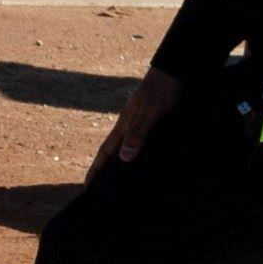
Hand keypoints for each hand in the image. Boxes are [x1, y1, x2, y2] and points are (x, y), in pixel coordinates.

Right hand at [91, 67, 182, 181]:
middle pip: (115, 153)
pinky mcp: (156, 123)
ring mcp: (142, 124)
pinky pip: (147, 145)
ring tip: (126, 184)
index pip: (105, 152)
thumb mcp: (150, 111)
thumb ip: (137, 133)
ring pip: (131, 149)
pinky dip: (144, 156)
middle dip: (107, 171)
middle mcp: (130, 127)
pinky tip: (151, 164)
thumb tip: (123, 159)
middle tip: (103, 191)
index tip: (86, 187)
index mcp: (124, 125)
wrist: (175, 72)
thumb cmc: (161, 89)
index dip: (96, 169)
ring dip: (126, 165)